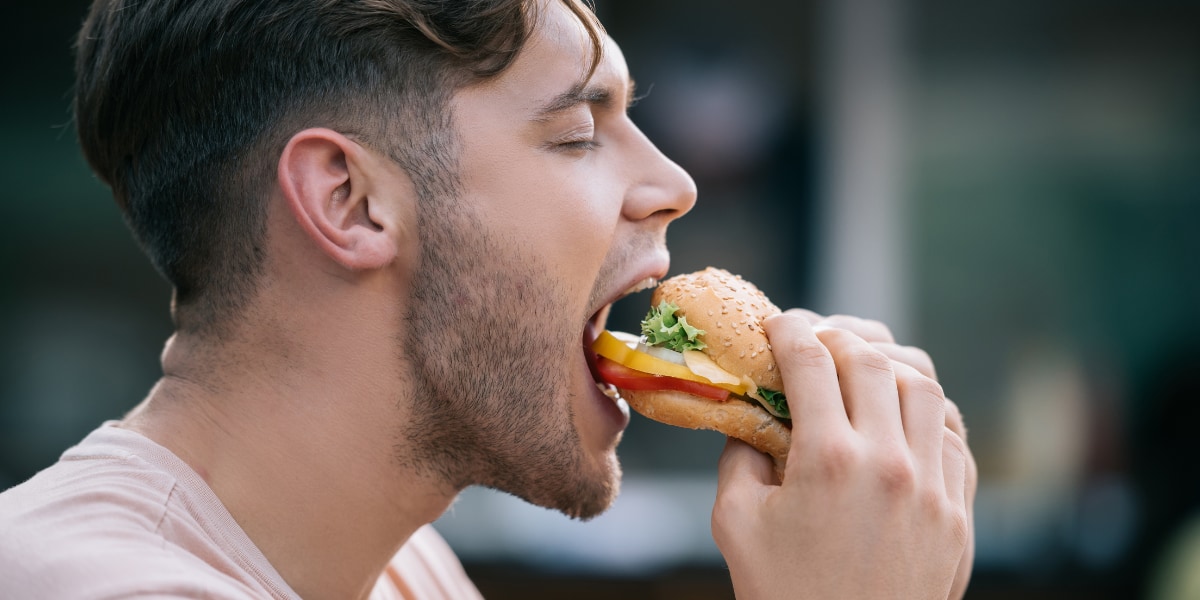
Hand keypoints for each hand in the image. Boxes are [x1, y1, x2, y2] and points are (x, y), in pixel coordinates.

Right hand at [711, 310, 974, 599]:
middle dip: (838, 339)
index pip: (810, 362)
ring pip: (925, 390)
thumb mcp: (736, 523)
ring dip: (888, 369)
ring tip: (862, 373)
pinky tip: (901, 422)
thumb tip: (750, 419)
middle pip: (871, 361)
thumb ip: (739, 458)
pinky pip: (954, 439)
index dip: (790, 331)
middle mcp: (888, 463)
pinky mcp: (957, 514)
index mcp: (828, 460)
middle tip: (816, 343)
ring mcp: (932, 488)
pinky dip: (927, 416)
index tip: (778, 324)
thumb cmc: (783, 594)